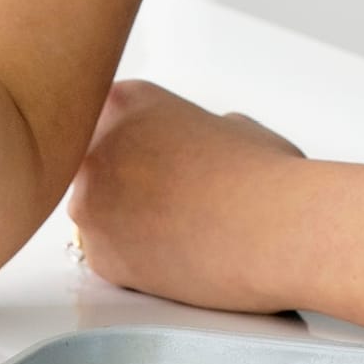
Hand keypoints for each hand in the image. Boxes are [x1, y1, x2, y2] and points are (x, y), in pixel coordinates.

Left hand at [68, 79, 304, 313]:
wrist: (276, 230)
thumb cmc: (265, 178)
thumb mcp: (233, 126)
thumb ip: (195, 129)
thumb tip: (198, 142)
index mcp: (125, 102)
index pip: (98, 120)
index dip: (127, 144)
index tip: (150, 159)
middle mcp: (95, 146)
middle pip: (88, 166)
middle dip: (119, 182)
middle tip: (165, 196)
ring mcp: (89, 201)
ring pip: (95, 214)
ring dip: (126, 222)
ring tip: (181, 228)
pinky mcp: (99, 255)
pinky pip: (107, 257)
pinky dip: (135, 262)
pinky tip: (176, 253)